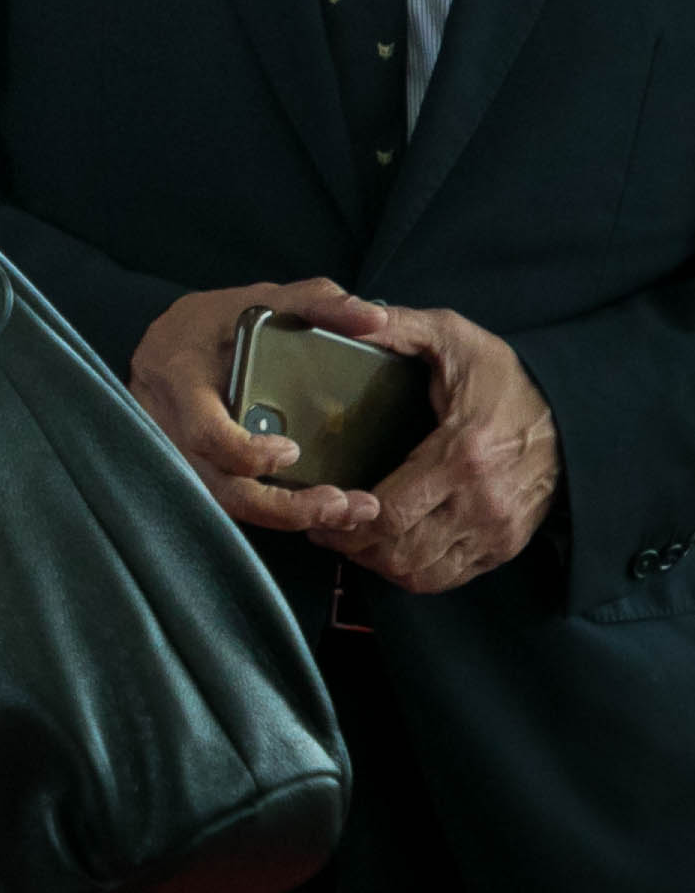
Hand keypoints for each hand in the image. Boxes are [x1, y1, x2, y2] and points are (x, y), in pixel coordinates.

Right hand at [128, 280, 391, 544]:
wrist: (171, 340)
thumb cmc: (218, 320)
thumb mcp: (264, 299)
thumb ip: (319, 303)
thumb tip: (376, 320)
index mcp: (181, 377)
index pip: (204, 431)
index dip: (245, 452)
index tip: (291, 451)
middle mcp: (170, 425)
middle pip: (220, 487)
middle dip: (281, 507)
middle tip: (340, 505)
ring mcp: (178, 455)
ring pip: (225, 504)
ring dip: (285, 516)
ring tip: (343, 512)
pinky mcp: (194, 472)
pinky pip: (230, 501)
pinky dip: (273, 512)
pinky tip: (315, 509)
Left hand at [308, 294, 558, 593]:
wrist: (576, 414)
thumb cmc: (505, 376)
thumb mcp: (453, 337)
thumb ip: (399, 327)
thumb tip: (350, 314)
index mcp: (462, 455)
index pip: (388, 512)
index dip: (342, 517)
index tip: (316, 501)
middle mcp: (482, 503)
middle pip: (397, 550)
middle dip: (349, 542)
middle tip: (321, 519)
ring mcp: (496, 531)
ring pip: (418, 572)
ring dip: (374, 561)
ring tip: (348, 534)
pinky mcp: (505, 547)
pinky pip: (446, 578)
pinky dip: (409, 571)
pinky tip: (386, 548)